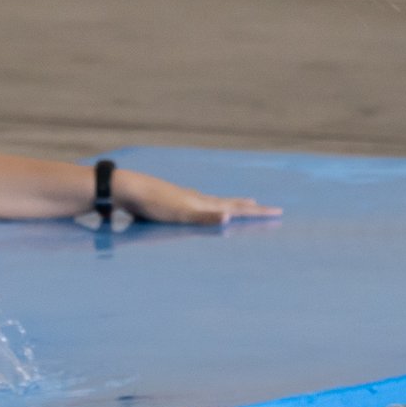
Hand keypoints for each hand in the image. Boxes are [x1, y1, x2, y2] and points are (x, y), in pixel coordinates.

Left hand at [114, 167, 281, 225]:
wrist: (126, 189)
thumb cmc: (152, 204)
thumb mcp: (180, 214)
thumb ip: (204, 217)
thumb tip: (229, 217)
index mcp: (202, 203)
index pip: (236, 208)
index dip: (257, 211)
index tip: (278, 211)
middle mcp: (195, 198)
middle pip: (227, 201)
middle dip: (246, 206)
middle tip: (263, 205)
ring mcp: (183, 196)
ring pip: (211, 200)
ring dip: (227, 203)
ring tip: (238, 203)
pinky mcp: (170, 199)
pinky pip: (195, 201)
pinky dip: (205, 204)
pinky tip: (197, 202)